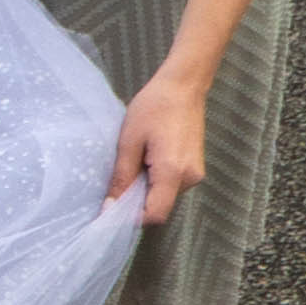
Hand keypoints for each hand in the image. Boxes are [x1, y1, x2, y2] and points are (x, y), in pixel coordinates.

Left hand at [113, 59, 208, 224]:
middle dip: (135, 203)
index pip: (154, 214)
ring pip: (164, 197)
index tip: (110, 210)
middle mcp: (190, 178)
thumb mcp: (129, 142)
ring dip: (145, 190)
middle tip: (116, 182)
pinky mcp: (194, 167)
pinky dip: (155, 182)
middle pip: (159, 207)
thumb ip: (121, 177)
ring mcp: (195, 173)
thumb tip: (110, 207)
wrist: (183, 86)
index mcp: (173, 172)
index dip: (131, 218)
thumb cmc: (154, 107)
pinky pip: (171, 185)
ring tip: (133, 164)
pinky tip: (145, 161)